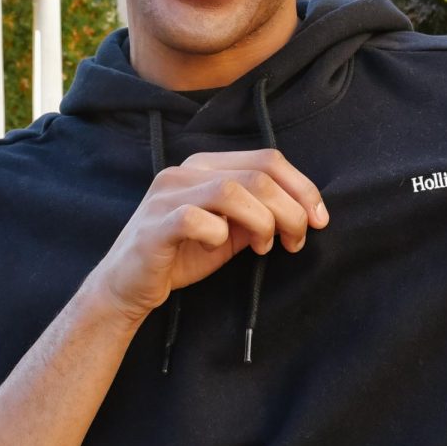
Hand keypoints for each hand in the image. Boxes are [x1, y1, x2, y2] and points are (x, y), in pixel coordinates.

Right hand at [86, 149, 328, 325]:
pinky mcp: (155, 225)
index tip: (319, 219)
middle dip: (290, 210)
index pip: (267, 159)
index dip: (302, 187)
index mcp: (206, 166)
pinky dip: (219, 234)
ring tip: (266, 247)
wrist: (127, 286)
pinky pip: (196, 218)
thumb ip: (260, 214)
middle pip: (257, 175)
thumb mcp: (230, 231)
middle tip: (296, 241)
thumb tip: (304, 212)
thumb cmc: (181, 255)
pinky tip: (220, 247)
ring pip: (233, 190)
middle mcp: (185, 171)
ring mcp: (167, 195)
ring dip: (263, 221)